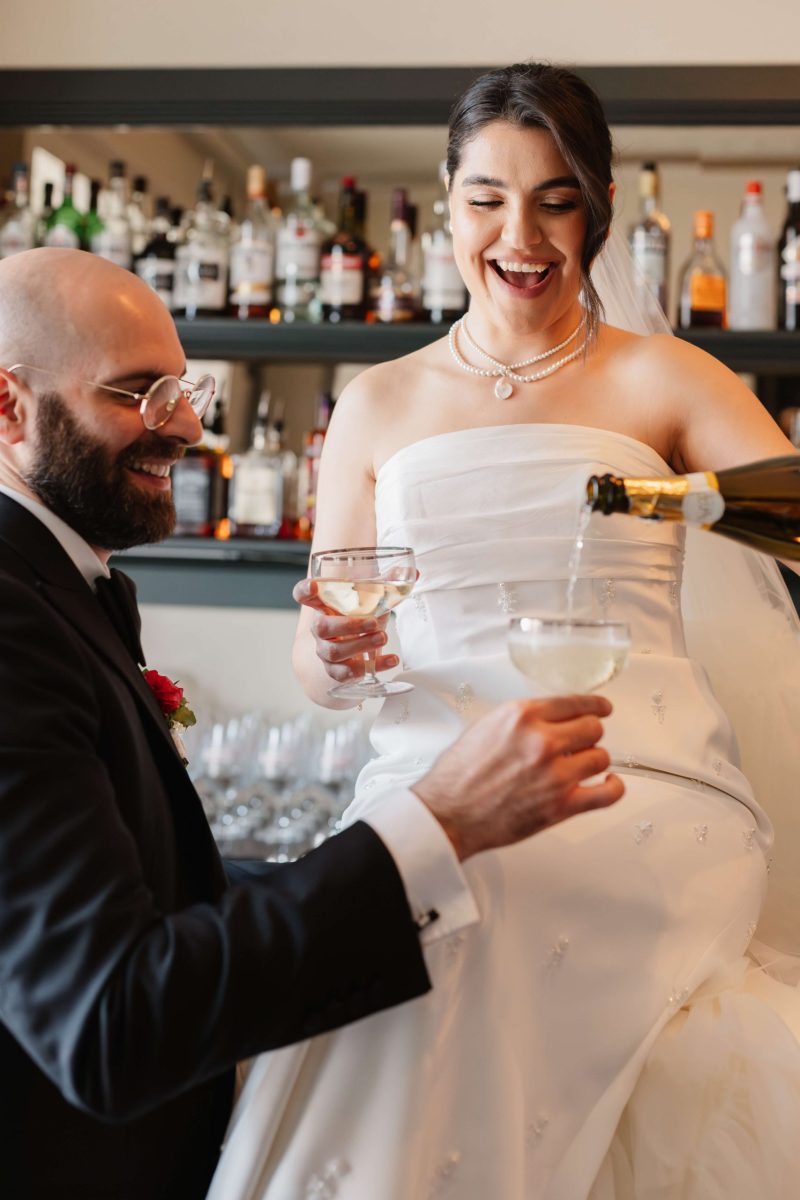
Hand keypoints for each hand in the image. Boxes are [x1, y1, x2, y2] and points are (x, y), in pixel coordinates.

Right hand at [293, 578, 399, 685]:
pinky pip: (348, 673)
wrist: (354, 647)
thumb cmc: (360, 617)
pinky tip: (391, 660)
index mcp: (323, 604)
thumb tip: (414, 573)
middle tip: (373, 623)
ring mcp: (325, 650)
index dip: (304, 590)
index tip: (313, 586)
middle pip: (321, 627)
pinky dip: (372, 667)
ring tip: (383, 637)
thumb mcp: (371, 599)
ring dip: (361, 645)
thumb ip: (388, 584)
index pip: (302, 594)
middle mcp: (320, 628)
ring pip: (334, 652)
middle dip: (349, 625)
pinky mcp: (336, 670)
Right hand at [412, 696, 623, 860]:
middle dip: (587, 734)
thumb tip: (549, 719)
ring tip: (580, 765)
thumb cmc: (459, 775)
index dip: (593, 706)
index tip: (602, 709)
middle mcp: (542, 741)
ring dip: (592, 760)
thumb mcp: (487, 726)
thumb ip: (523, 720)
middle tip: (580, 742)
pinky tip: (608, 783)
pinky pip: (607, 794)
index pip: (574, 702)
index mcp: (522, 716)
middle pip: (593, 728)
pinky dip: (613, 787)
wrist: (449, 813)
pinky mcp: (561, 805)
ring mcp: (555, 774)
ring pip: (601, 757)